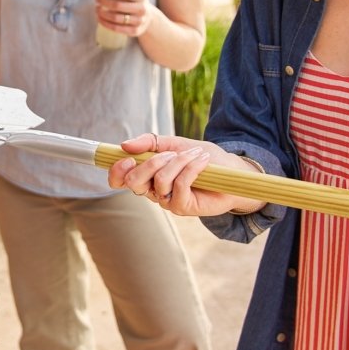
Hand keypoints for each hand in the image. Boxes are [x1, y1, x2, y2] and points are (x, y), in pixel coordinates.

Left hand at [95, 0, 150, 37]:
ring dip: (103, 13)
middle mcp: (142, 8)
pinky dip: (106, 24)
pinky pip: (117, 28)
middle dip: (104, 2)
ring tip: (96, 9)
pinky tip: (99, 19)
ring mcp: (139, 21)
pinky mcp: (135, 31)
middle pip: (118, 5)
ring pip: (116, 18)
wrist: (148, 19)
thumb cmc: (133, 2)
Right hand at [107, 133, 264, 215]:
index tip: (127, 158)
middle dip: (150, 163)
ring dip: (178, 162)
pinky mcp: (183, 207)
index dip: (117, 171)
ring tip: (195, 155)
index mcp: (146, 175)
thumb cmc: (202, 157)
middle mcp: (152, 190)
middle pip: (134, 181)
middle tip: (169, 153)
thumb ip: (150, 142)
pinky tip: (202, 161)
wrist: (231, 171)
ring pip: (159, 180)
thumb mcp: (175, 143)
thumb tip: (124, 144)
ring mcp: (167, 201)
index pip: (119, 180)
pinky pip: (179, 186)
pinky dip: (191, 169)